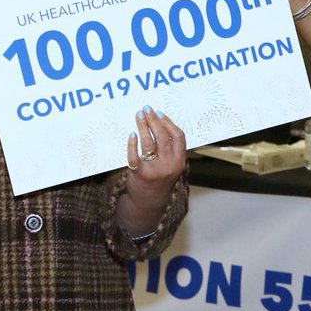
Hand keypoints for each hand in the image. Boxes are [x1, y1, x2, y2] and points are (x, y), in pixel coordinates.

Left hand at [120, 106, 186, 234]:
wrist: (149, 200)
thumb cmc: (160, 178)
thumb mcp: (172, 165)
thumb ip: (171, 149)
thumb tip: (160, 124)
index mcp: (179, 161)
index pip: (178, 137)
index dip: (169, 123)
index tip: (159, 113)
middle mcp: (169, 165)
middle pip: (162, 137)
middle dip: (154, 120)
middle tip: (146, 109)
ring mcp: (154, 170)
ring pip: (149, 143)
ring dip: (143, 127)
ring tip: (139, 116)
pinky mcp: (140, 174)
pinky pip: (134, 156)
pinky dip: (132, 144)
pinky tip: (131, 135)